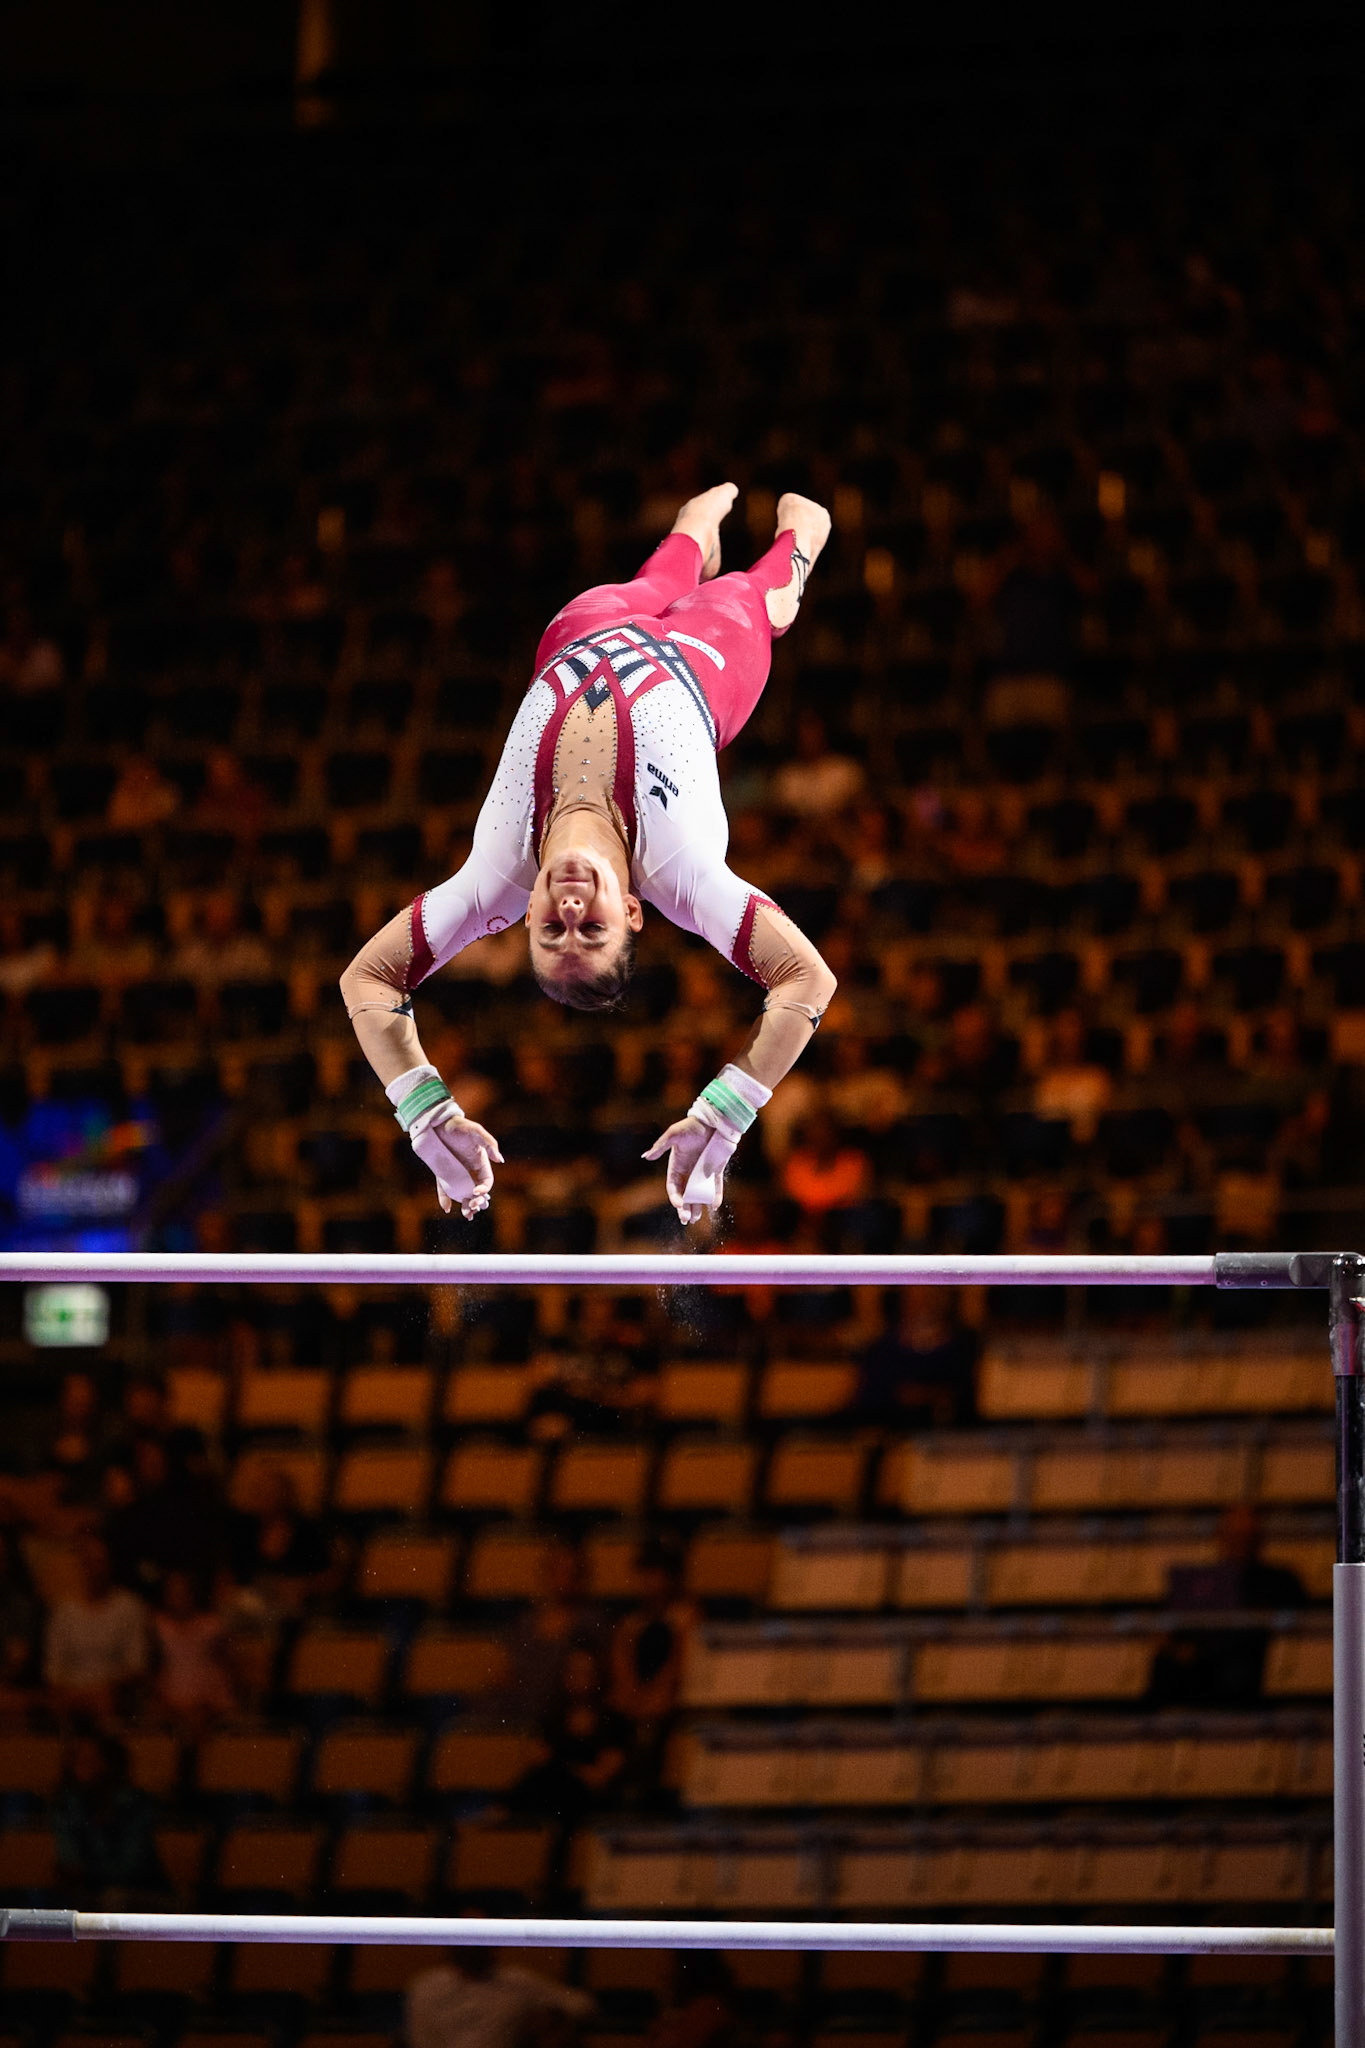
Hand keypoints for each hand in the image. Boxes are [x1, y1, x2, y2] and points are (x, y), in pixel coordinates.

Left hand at [409, 1101, 503, 1218]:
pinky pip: (444, 1189)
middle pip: (476, 1192)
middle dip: (477, 1202)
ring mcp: (456, 1173)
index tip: (476, 1192)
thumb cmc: (459, 1125)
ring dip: (465, 1205)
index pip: (487, 1182)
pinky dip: (445, 1200)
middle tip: (472, 1207)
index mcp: (480, 1163)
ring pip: (462, 1194)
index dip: (484, 1190)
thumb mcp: (476, 1131)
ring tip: (466, 1214)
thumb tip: (500, 1160)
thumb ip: (489, 1144)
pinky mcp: (442, 1173)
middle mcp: (469, 1170)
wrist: (437, 1122)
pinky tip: (446, 1208)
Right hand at [643, 1114, 737, 1226]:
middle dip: (684, 1208)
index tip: (678, 1205)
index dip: (675, 1198)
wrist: (711, 1120)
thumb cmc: (690, 1126)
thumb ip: (660, 1146)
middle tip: (686, 1219)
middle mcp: (688, 1173)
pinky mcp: (715, 1171)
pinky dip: (715, 1196)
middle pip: (685, 1195)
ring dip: (698, 1207)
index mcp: (676, 1167)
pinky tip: (715, 1205)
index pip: (673, 1187)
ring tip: (696, 1217)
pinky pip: (715, 1187)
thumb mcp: (673, 1135)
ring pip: (699, 1195)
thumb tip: (646, 1156)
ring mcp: (702, 1173)